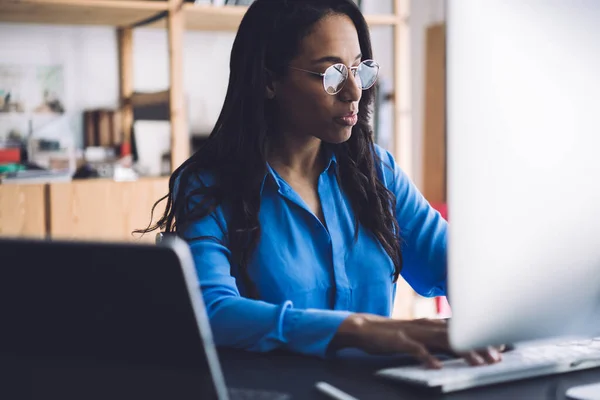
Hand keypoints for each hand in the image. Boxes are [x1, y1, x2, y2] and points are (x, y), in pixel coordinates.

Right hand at [331, 313, 502, 368]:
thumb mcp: (419, 334)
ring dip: (462, 351)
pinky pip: (417, 350)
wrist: (365, 328)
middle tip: (496, 358)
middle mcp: (427, 326)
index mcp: (432, 324)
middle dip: (478, 345)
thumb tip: (458, 345)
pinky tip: (437, 366)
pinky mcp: (400, 341)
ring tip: (477, 363)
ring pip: (443, 341)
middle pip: (458, 335)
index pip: (462, 329)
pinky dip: (427, 357)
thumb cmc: (393, 334)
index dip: (481, 336)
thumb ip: (437, 338)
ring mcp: (414, 333)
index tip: (502, 345)